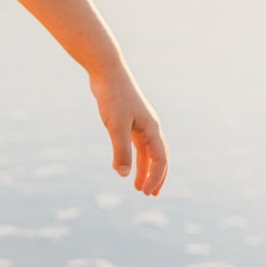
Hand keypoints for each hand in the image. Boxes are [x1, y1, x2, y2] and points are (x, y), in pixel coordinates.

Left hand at [88, 64, 167, 195]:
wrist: (106, 72)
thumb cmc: (113, 97)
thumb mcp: (116, 126)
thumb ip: (120, 151)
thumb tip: (124, 175)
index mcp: (152, 129)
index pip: (159, 160)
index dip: (155, 178)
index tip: (145, 192)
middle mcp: (150, 127)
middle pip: (158, 158)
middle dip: (155, 177)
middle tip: (149, 194)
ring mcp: (140, 123)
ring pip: (146, 151)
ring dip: (144, 169)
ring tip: (138, 185)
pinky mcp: (128, 119)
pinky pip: (135, 144)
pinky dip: (133, 157)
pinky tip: (125, 165)